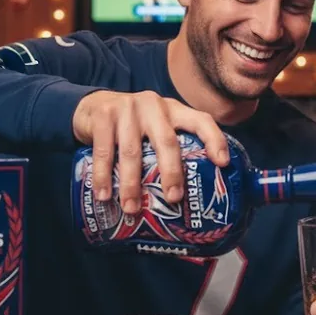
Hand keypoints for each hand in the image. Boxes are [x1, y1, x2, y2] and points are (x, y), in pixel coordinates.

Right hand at [72, 90, 228, 213]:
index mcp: (174, 110)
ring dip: (132, 184)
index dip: (214, 139)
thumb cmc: (133, 125)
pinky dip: (103, 176)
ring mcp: (128, 108)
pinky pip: (104, 152)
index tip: (223, 163)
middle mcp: (154, 106)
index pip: (200, 120)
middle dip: (171, 172)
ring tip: (132, 209)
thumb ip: (171, 147)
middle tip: (173, 199)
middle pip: (167, 141)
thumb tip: (189, 194)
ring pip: (132, 151)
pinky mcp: (104, 115)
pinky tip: (104, 195)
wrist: (92, 105)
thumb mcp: (156, 127)